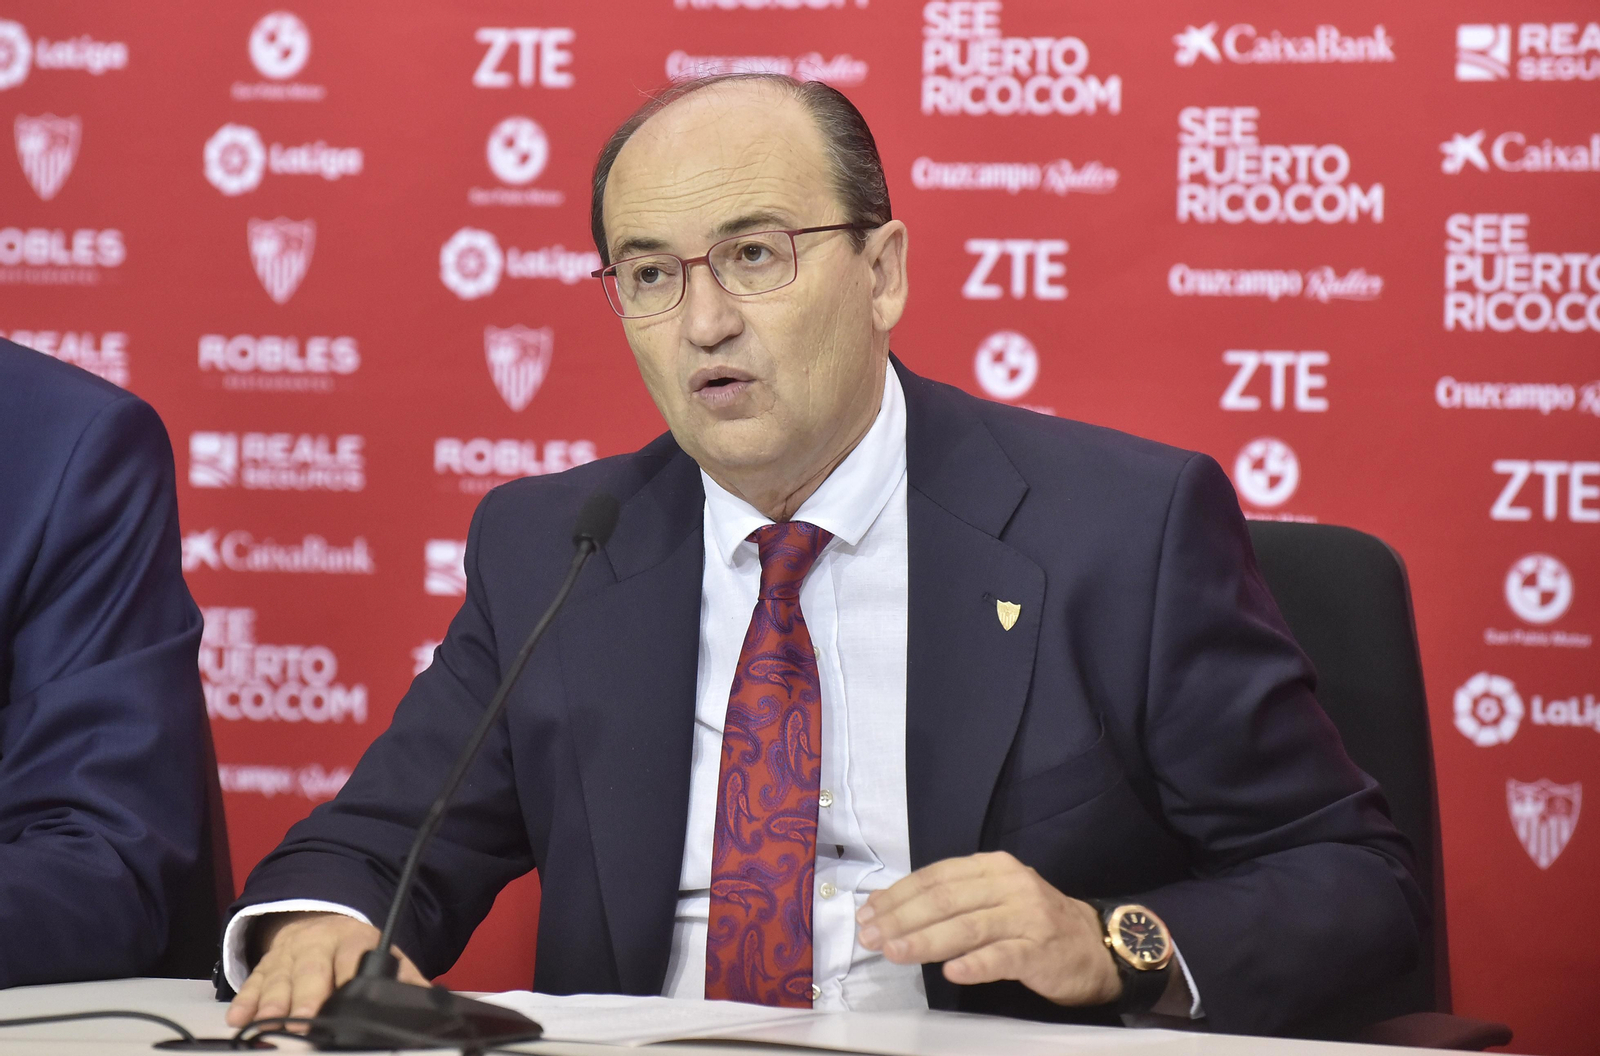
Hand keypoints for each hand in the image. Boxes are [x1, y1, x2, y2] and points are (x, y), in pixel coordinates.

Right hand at [225, 911, 428, 1029]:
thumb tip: (431, 1000)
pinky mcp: (265, 966)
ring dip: (271, 1004)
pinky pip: (253, 982)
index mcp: (352, 941)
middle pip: (309, 971)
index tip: (338, 1002)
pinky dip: (245, 1001)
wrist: (323, 922)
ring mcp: (288, 955)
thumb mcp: (385, 955)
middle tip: (299, 1022)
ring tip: (268, 1025)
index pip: (349, 959)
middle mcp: (317, 945)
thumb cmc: (356, 950)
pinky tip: (239, 1017)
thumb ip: (406, 977)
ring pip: (278, 978)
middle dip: (303, 998)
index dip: (342, 981)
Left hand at [856, 851, 1120, 1005]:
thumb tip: (886, 906)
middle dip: (902, 918)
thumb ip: (949, 899)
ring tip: (895, 953)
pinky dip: (975, 963)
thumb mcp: (993, 898)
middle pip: (946, 899)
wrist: (1093, 946)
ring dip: (926, 941)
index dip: (898, 894)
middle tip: (871, 937)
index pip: (936, 876)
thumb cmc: (1032, 922)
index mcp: (992, 867)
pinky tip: (952, 972)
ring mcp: (1027, 917)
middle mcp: (1009, 885)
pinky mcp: (1040, 951)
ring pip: (968, 926)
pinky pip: (1003, 956)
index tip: (868, 913)